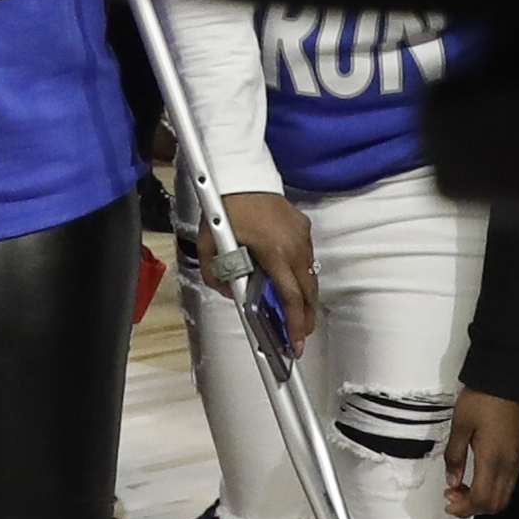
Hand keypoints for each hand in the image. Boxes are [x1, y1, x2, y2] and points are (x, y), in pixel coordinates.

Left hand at [213, 191, 317, 357]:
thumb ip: (214, 274)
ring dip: (305, 298)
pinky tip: (292, 285)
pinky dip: (302, 276)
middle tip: (299, 337)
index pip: (291, 297)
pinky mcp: (304, 228)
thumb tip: (227, 292)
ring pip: (310, 276)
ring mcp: (303, 236)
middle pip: (309, 292)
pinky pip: (307, 259)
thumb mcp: (208, 243)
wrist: (241, 175)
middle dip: (306, 318)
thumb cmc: (225, 208)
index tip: (296, 343)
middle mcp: (295, 246)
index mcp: (274, 252)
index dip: (296, 324)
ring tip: (297, 316)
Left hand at [443, 388, 518, 518]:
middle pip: (496, 503)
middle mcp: (509, 464)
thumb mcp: (459, 425)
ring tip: (462, 487)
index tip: (449, 503)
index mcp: (492, 459)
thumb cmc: (482, 399)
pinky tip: (477, 477)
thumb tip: (452, 481)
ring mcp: (516, 459)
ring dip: (483, 499)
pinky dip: (492, 488)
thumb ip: (454, 456)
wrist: (505, 380)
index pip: (482, 499)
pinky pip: (508, 482)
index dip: (464, 508)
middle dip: (473, 507)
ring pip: (504, 495)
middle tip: (453, 497)